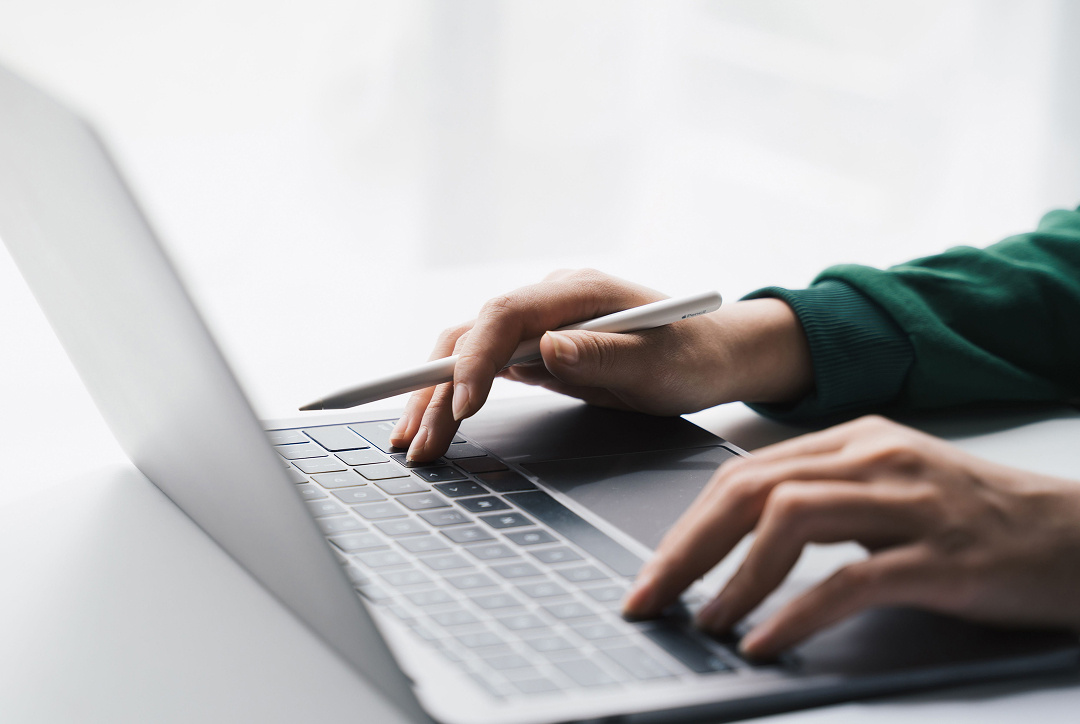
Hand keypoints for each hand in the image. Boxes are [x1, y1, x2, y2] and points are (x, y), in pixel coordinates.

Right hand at [388, 268, 812, 460]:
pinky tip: (435, 426)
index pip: (505, 315)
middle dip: (437, 388)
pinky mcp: (535, 351)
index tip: (463, 407)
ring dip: (435, 397)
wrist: (710, 356)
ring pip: (468, 353)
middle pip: (472, 335)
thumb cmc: (692, 356)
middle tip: (419, 444)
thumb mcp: (658, 362)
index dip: (476, 358)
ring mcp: (538, 324)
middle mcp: (547, 301)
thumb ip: (604, 353)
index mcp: (577, 291)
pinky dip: (455, 399)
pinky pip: (484, 370)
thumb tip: (547, 347)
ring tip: (414, 444)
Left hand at [622, 415, 1079, 657]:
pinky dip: (796, 612)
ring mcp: (909, 501)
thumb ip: (824, 500)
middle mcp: (874, 458)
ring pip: (789, 521)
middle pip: (751, 490)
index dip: (687, 526)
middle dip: (686, 549)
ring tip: (703, 621)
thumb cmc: (980, 519)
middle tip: (647, 599)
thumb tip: (741, 543)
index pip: (743, 475)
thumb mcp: (892, 491)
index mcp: (853, 441)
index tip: (652, 572)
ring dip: (734, 578)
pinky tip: (766, 640)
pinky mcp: (941, 555)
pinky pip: (850, 580)